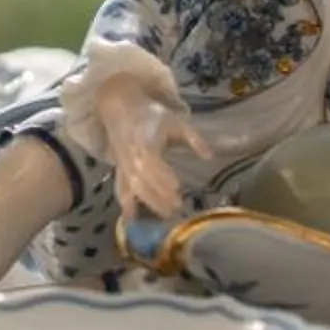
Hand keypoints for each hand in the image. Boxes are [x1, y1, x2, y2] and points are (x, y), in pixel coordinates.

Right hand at [103, 87, 208, 225]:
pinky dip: (125, 205)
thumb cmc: (152, 115)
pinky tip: (132, 221)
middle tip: (177, 207)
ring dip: (148, 203)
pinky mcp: (120, 171)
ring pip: (133, 188)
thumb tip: (209, 156)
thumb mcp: (176, 121)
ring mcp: (124, 166)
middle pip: (143, 179)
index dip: (162, 175)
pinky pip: (120, 190)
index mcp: (145, 142)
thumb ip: (193, 138)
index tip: (177, 187)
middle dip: (159, 195)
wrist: (121, 109)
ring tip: (166, 215)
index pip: (151, 161)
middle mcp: (132, 157)